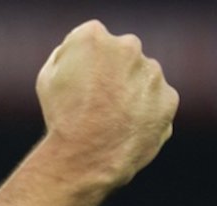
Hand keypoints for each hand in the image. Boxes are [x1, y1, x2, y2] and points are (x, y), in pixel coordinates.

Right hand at [36, 20, 178, 187]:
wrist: (84, 157)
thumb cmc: (60, 118)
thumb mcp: (48, 79)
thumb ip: (68, 57)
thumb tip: (84, 57)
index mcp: (92, 38)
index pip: (91, 40)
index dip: (80, 64)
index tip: (74, 85)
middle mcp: (127, 47)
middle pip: (121, 55)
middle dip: (111, 73)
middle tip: (93, 102)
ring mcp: (152, 73)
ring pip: (142, 78)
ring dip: (129, 93)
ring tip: (109, 121)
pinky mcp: (168, 98)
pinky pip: (156, 102)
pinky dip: (144, 113)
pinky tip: (124, 129)